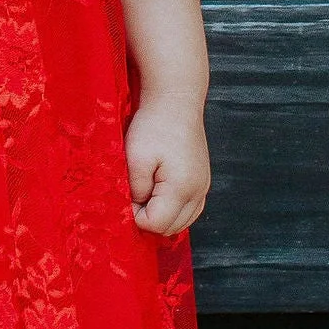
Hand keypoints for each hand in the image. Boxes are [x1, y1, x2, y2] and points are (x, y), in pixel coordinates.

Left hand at [126, 96, 208, 236]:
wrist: (176, 100)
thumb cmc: (154, 125)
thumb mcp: (136, 158)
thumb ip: (136, 189)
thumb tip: (135, 208)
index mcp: (182, 188)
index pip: (156, 224)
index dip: (135, 216)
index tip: (125, 196)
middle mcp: (198, 192)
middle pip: (171, 228)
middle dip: (148, 219)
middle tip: (132, 196)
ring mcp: (203, 187)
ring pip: (182, 222)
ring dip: (161, 216)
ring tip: (144, 193)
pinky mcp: (202, 181)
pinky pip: (189, 210)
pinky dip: (172, 210)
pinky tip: (157, 194)